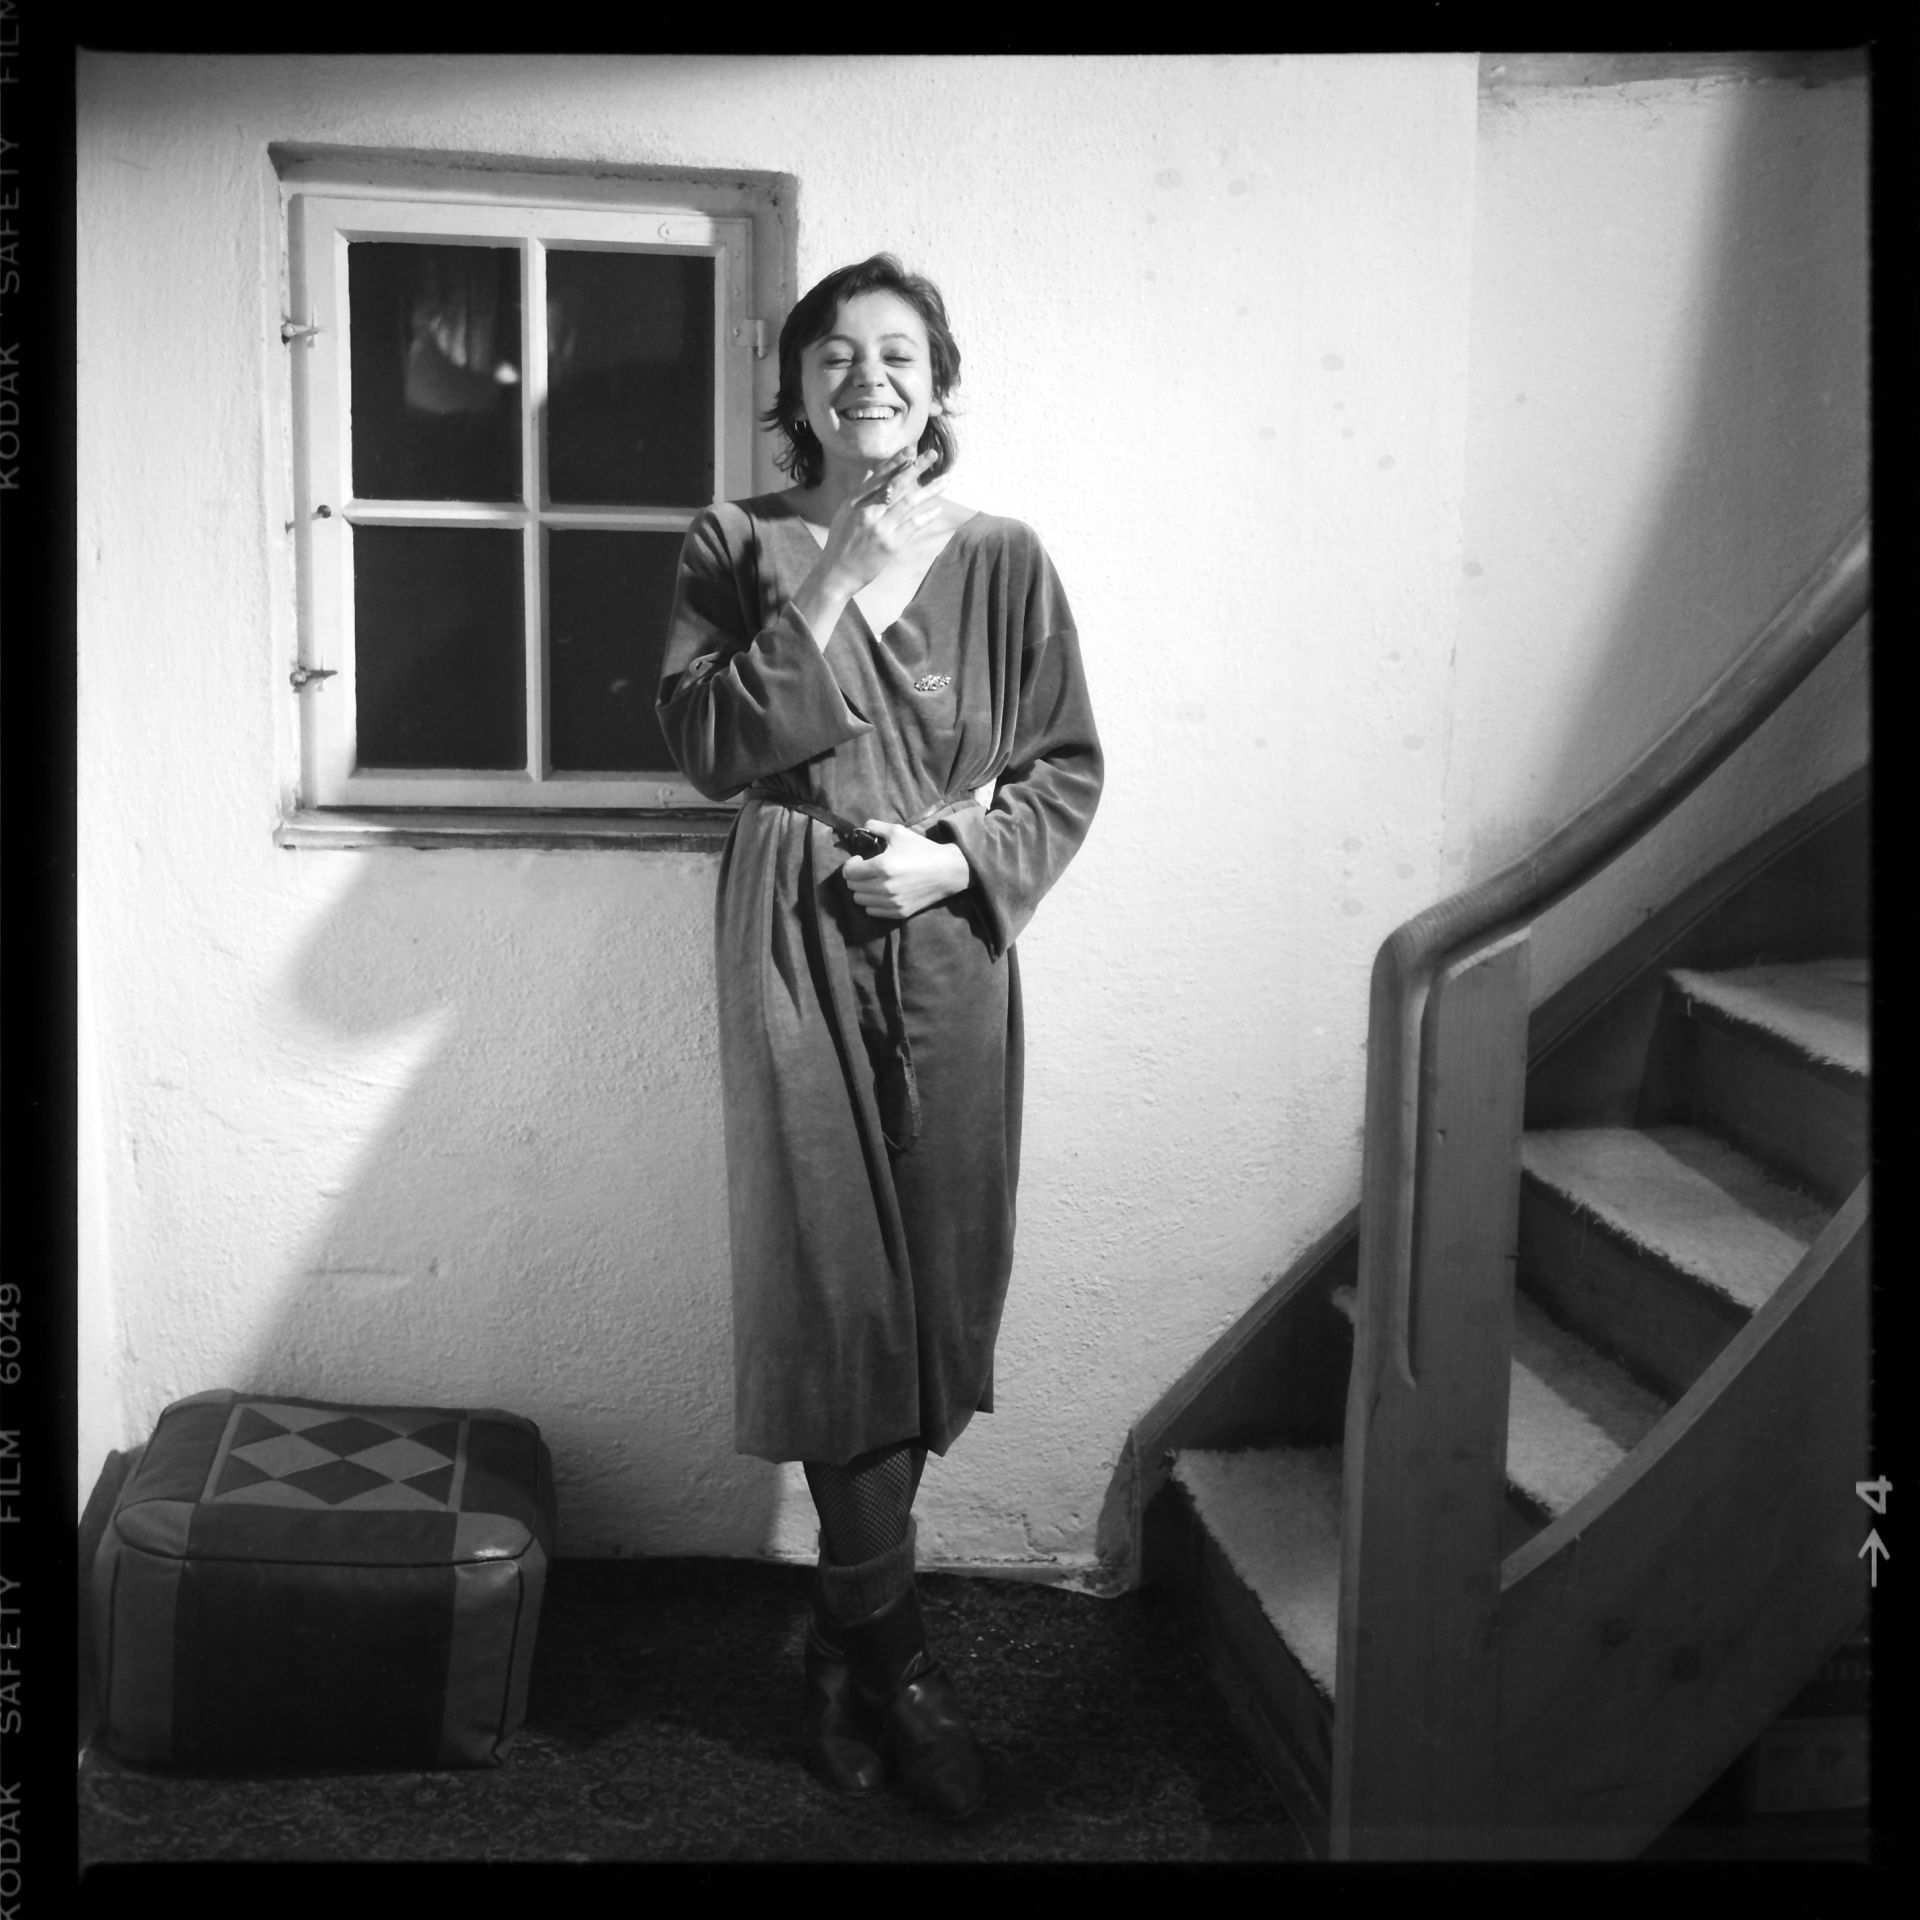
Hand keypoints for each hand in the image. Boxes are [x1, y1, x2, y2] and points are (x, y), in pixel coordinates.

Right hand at [816, 447, 946, 598]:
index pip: (880, 477)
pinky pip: (913, 526)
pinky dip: (926, 516)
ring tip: (945, 480)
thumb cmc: (841, 543)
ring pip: (909, 502)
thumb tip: (874, 473)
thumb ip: (861, 493)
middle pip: (896, 485)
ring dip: (929, 490)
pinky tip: (938, 509)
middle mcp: (868, 512)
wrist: (837, 573)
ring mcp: (880, 528)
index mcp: (855, 502)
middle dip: (916, 467)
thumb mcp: (845, 514)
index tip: (911, 449)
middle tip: (933, 454)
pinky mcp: (891, 545)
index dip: (896, 462)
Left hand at [841, 820, 970, 919]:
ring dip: (862, 890)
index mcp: (882, 866)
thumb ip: (876, 826)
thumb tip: (861, 827)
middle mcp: (884, 887)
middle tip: (865, 870)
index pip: (849, 872)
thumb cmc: (922, 850)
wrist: (947, 871)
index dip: (850, 864)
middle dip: (855, 876)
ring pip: (860, 900)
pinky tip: (881, 893)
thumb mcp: (899, 831)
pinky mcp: (899, 912)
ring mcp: (892, 902)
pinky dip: (872, 902)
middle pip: (852, 887)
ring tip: (872, 882)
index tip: (859, 860)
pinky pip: (872, 911)